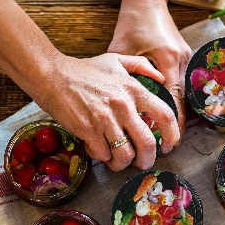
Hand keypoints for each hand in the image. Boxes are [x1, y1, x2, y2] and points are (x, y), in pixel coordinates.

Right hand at [37, 52, 179, 171]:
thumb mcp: (116, 60)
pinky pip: (103, 154)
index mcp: (134, 89)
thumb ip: (141, 67)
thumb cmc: (83, 69)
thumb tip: (161, 78)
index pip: (165, 115)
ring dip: (123, 164)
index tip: (170, 146)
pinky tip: (97, 150)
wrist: (51, 74)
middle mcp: (124, 106)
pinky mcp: (88, 130)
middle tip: (143, 163)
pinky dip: (102, 157)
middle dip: (148, 159)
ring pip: (125, 154)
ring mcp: (106, 119)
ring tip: (118, 162)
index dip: (173, 135)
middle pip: (148, 143)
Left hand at [108, 0, 191, 137]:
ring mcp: (186, 58)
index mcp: (168, 60)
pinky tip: (163, 110)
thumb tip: (114, 104)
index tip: (167, 142)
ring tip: (164, 132)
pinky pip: (180, 82)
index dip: (172, 124)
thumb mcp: (120, 49)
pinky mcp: (184, 56)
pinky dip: (173, 98)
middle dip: (176, 124)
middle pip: (183, 100)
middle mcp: (182, 60)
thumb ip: (121, 76)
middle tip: (166, 144)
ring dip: (175, 111)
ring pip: (183, 93)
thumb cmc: (132, 21)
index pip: (174, 100)